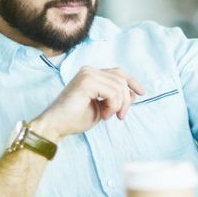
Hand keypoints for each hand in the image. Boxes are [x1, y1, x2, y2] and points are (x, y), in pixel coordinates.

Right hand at [30, 66, 145, 140]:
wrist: (56, 126)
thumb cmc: (74, 119)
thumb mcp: (102, 107)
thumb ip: (116, 98)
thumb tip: (134, 93)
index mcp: (91, 74)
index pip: (118, 73)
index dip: (132, 82)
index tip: (142, 93)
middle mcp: (89, 71)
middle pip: (121, 80)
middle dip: (126, 100)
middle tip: (120, 116)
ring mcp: (87, 74)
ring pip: (120, 87)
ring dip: (118, 106)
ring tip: (107, 115)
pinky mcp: (87, 82)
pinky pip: (113, 93)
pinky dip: (113, 106)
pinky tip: (103, 114)